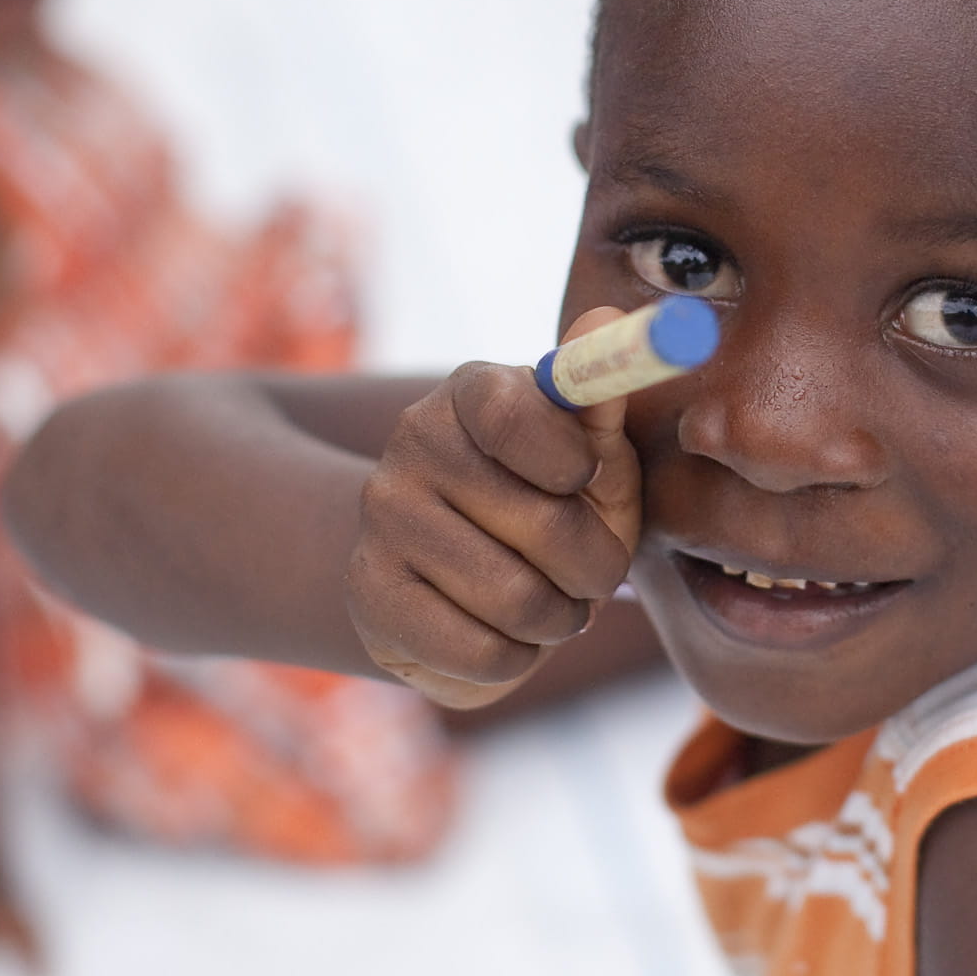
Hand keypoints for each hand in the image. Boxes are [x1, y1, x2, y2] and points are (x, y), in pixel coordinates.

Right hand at [346, 309, 640, 712]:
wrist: (455, 577)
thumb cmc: (547, 503)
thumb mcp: (589, 455)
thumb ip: (602, 395)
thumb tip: (606, 318)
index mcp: (471, 393)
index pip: (519, 413)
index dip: (573, 462)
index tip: (585, 478)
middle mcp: (413, 443)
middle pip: (547, 525)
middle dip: (596, 567)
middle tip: (591, 572)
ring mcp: (383, 520)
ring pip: (519, 600)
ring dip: (559, 619)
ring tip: (548, 603)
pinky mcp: (370, 596)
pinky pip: (482, 652)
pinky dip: (517, 657)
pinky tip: (504, 634)